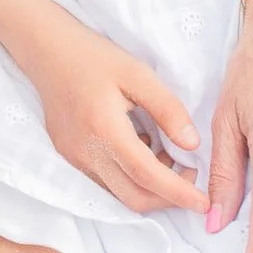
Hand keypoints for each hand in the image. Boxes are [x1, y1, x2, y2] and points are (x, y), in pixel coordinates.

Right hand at [12, 8, 206, 216]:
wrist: (47, 50)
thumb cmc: (94, 56)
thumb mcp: (137, 73)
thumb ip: (167, 109)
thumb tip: (193, 145)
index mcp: (105, 130)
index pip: (148, 177)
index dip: (179, 193)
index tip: (205, 202)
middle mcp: (85, 153)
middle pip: (134, 198)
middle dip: (168, 199)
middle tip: (190, 175)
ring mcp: (73, 158)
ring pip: (118, 195)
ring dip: (148, 189)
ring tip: (166, 157)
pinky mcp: (68, 157)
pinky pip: (104, 182)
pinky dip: (129, 178)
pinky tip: (140, 150)